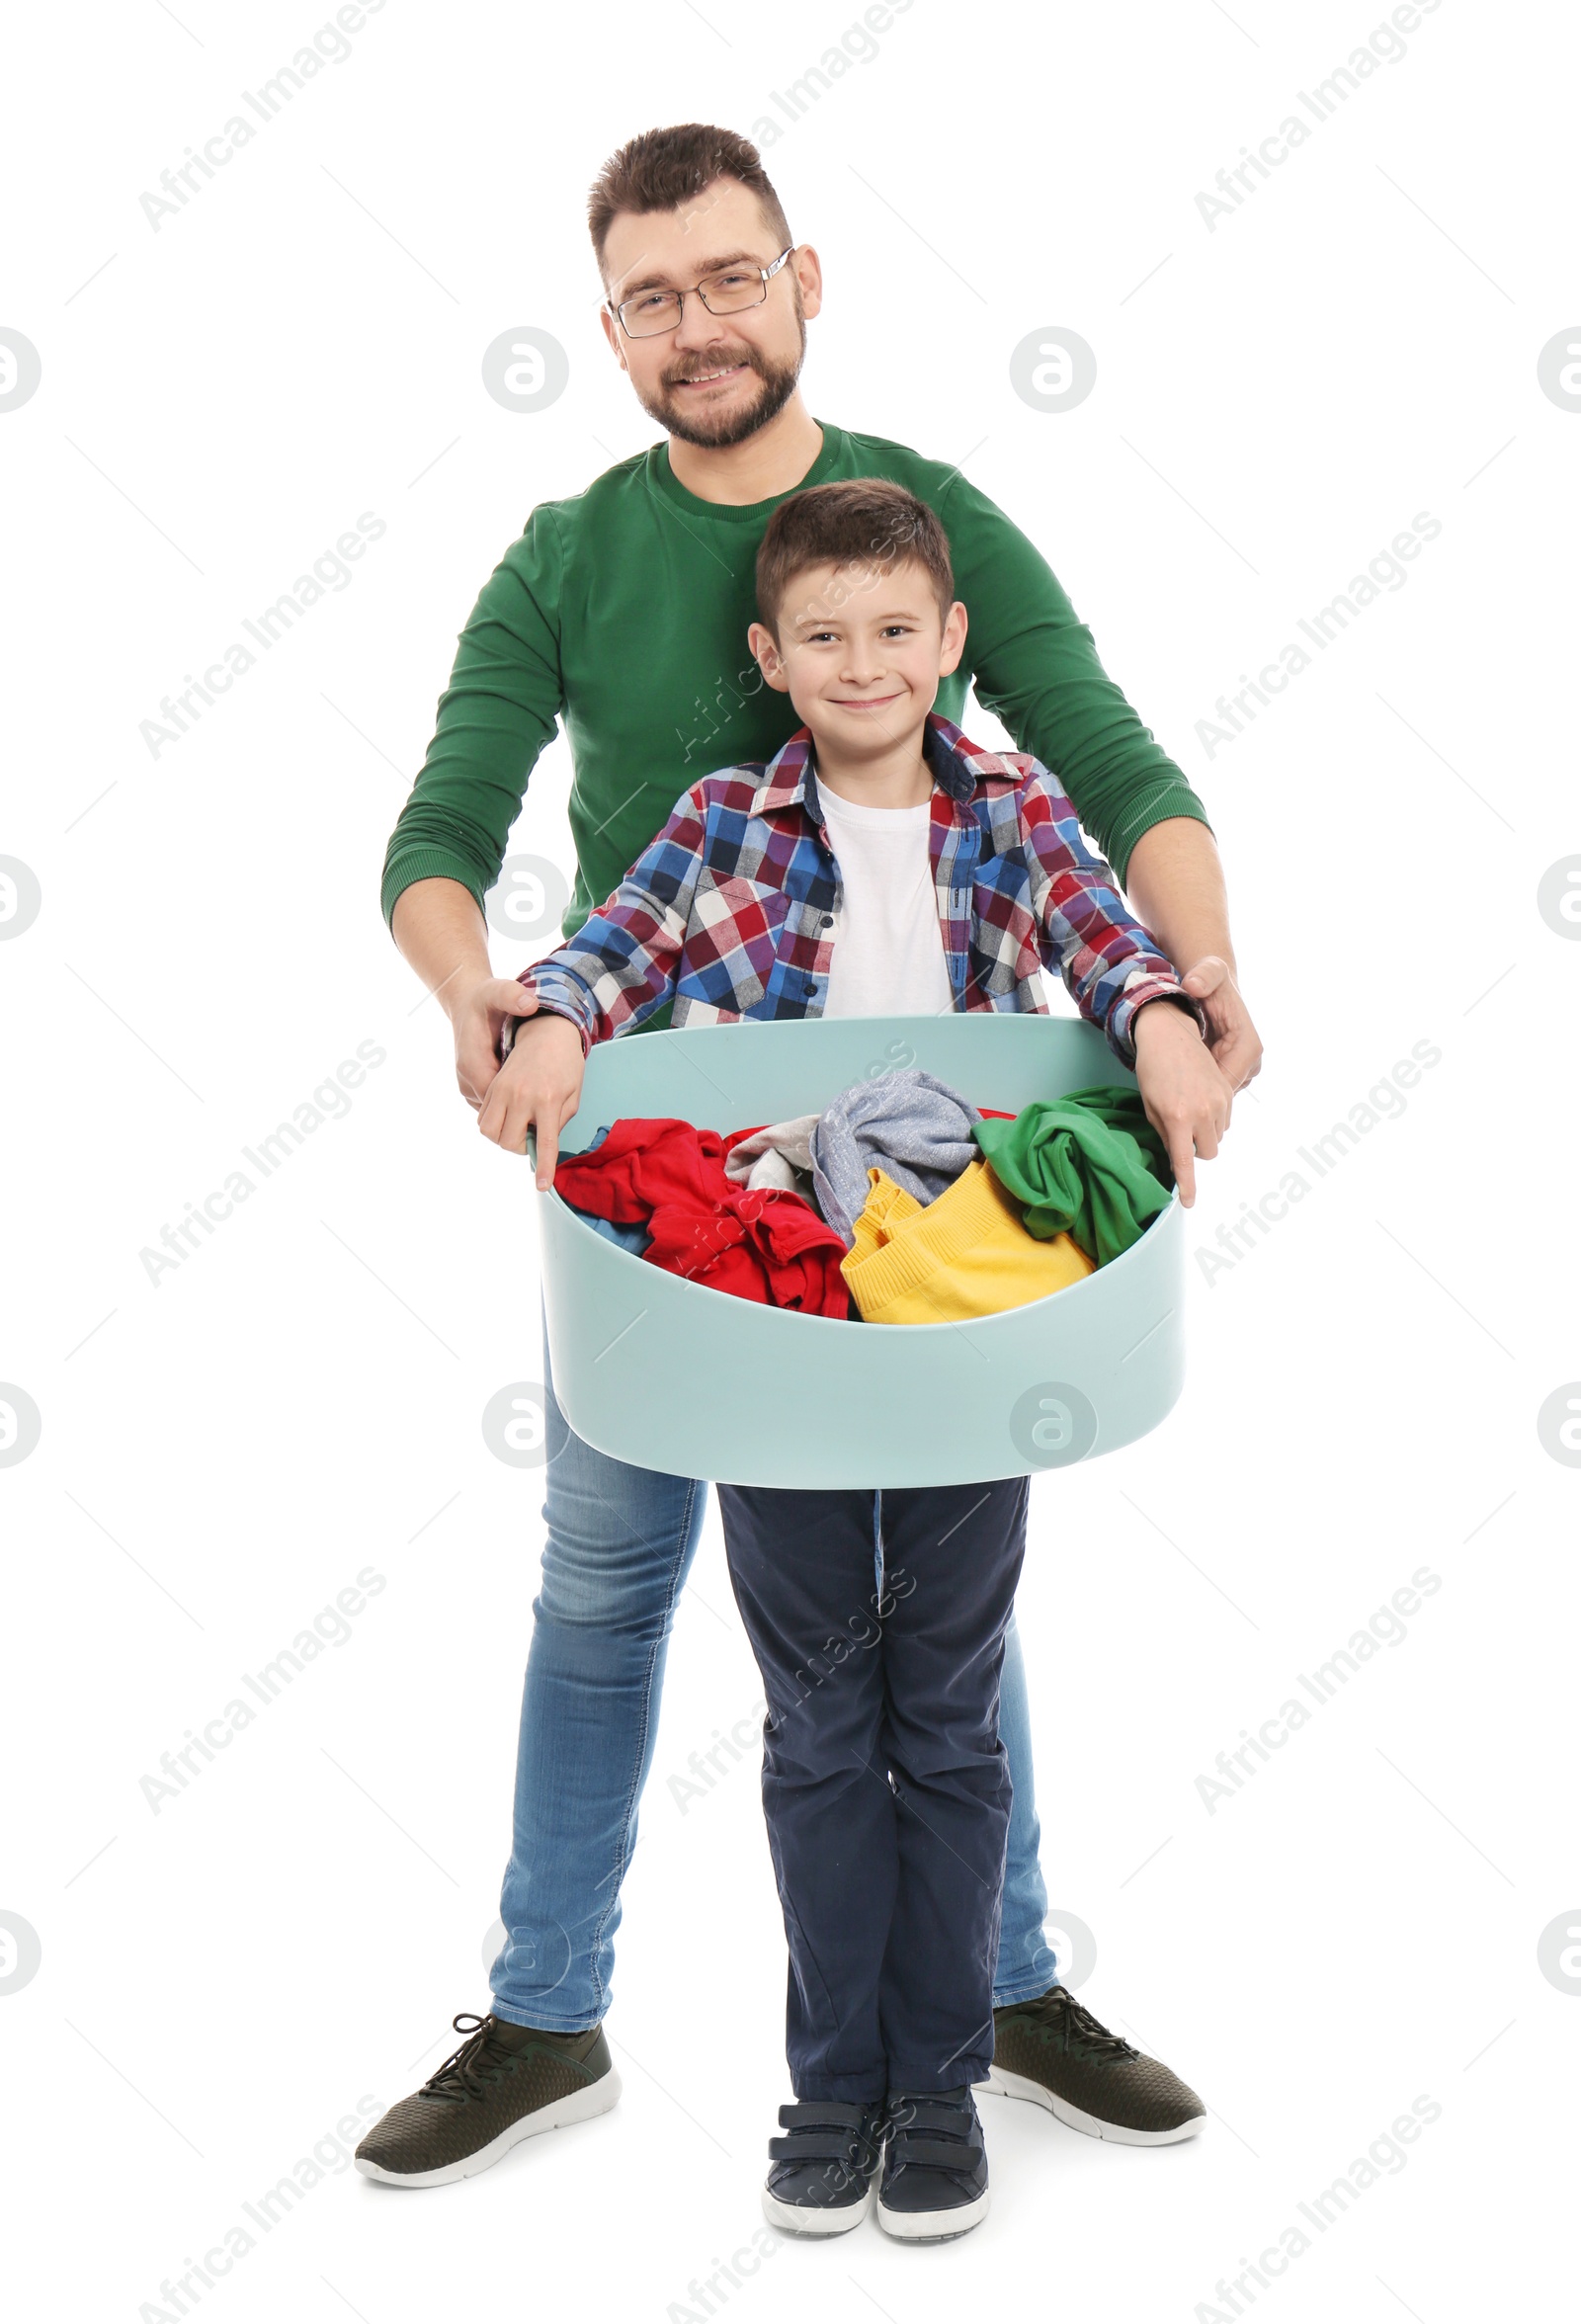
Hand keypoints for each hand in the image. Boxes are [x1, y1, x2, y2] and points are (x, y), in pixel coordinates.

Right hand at [446, 975, 542, 1111]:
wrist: (467, 1004)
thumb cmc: (484, 1000)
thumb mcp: (497, 991)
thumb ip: (511, 996)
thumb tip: (530, 1004)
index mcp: (472, 1063)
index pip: (498, 1101)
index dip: (523, 1106)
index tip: (548, 1099)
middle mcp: (467, 1081)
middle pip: (498, 1112)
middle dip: (523, 1112)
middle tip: (552, 1103)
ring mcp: (469, 1088)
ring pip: (497, 1112)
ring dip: (519, 1109)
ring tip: (544, 1098)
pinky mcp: (475, 1090)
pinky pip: (496, 1107)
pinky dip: (513, 1105)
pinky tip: (532, 1094)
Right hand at [475, 1011, 586, 1185]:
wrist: (546, 1031)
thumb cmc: (566, 1064)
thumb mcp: (573, 1094)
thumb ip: (559, 1122)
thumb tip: (544, 1144)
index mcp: (548, 1099)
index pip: (545, 1142)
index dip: (544, 1167)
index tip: (543, 1186)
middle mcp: (522, 1096)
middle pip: (508, 1142)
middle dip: (520, 1146)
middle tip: (533, 1133)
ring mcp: (503, 1090)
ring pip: (489, 1131)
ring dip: (503, 1136)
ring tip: (519, 1125)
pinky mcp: (492, 1085)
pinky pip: (483, 1116)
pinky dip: (494, 1123)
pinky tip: (509, 1114)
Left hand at [1131, 998, 1233, 1207]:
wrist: (1169, 1036)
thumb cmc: (1153, 1071)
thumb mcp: (1151, 1108)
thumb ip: (1166, 1136)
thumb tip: (1178, 1158)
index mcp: (1176, 1118)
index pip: (1184, 1161)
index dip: (1188, 1185)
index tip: (1189, 1202)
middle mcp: (1201, 1111)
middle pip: (1207, 1152)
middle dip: (1195, 1149)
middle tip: (1180, 1131)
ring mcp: (1218, 1101)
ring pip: (1217, 1138)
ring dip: (1205, 1134)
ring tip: (1188, 1111)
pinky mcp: (1228, 1091)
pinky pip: (1226, 1121)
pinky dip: (1214, 1119)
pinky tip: (1199, 1102)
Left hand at [1180, 955, 1262, 1091]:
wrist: (1212, 987)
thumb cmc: (1212, 980)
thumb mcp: (1209, 971)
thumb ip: (1204, 975)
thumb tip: (1193, 985)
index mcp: (1250, 1046)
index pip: (1227, 1081)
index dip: (1202, 1088)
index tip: (1174, 1086)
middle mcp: (1251, 1063)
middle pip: (1223, 1093)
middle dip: (1197, 1096)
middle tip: (1166, 1096)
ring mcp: (1241, 1072)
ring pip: (1217, 1096)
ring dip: (1196, 1095)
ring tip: (1168, 1089)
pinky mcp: (1229, 1075)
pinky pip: (1212, 1091)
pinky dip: (1195, 1091)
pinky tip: (1174, 1086)